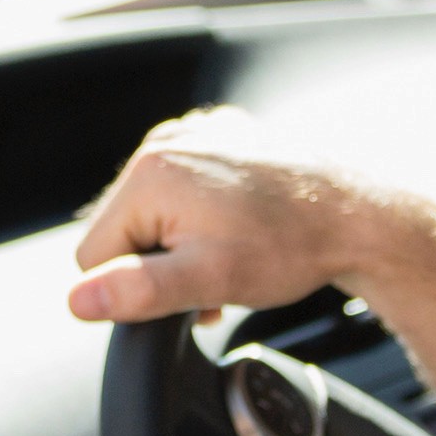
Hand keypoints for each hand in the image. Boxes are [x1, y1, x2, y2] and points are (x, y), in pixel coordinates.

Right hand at [66, 108, 425, 323]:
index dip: (136, 286)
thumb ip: (136, 291)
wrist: (358, 216)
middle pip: (123, 229)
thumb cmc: (290, 248)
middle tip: (211, 278)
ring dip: (180, 243)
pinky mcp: (223, 137)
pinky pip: (186, 185)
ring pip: (155, 210)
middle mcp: (166, 142)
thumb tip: (76, 301)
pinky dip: (202, 214)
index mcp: (149, 173)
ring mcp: (196, 133)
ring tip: (228, 257)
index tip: (186, 289)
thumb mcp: (208, 280)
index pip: (93, 255)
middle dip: (159, 263)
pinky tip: (237, 231)